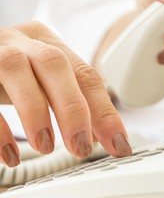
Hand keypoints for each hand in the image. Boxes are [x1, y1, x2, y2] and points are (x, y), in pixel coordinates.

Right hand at [0, 21, 131, 166]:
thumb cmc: (20, 73)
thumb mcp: (47, 80)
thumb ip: (72, 101)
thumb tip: (98, 136)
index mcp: (51, 44)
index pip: (86, 75)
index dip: (105, 112)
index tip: (118, 145)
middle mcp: (25, 41)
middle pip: (55, 63)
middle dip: (72, 109)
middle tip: (81, 148)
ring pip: (16, 67)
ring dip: (35, 113)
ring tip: (46, 147)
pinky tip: (11, 156)